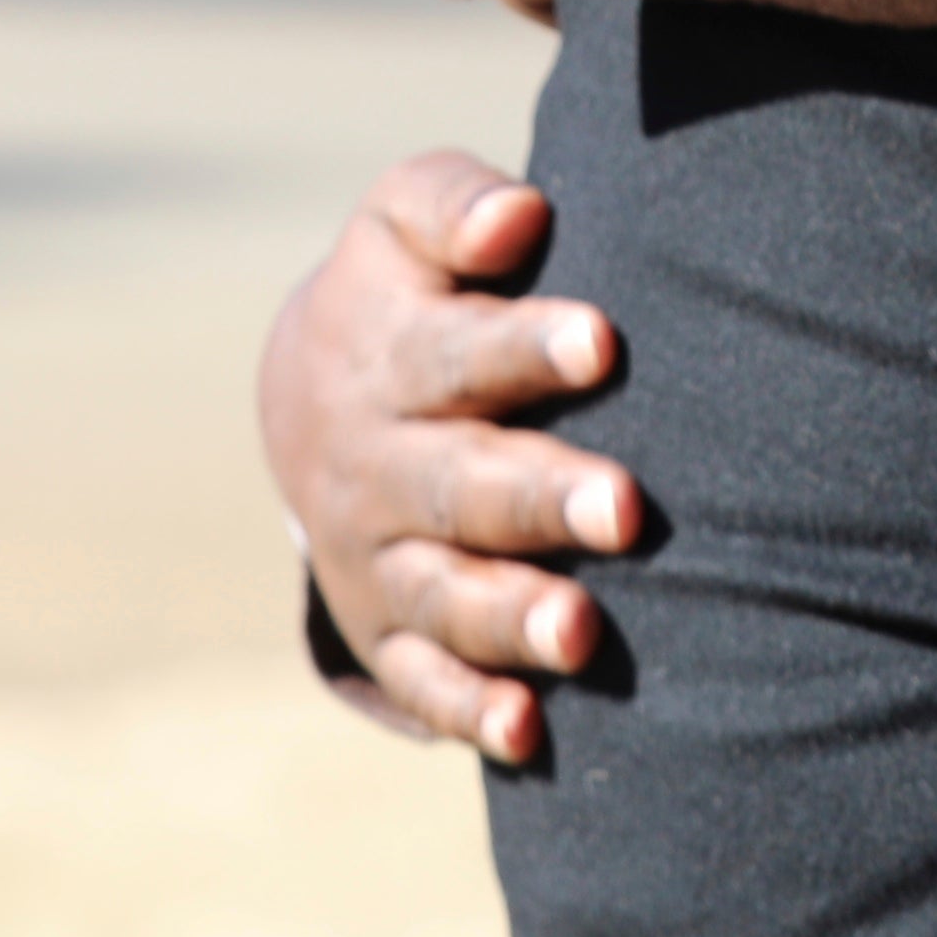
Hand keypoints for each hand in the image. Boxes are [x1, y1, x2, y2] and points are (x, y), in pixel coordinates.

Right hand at [256, 148, 648, 763]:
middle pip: (459, 485)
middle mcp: (376, 467)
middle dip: (541, 497)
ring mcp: (379, 559)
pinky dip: (468, 710)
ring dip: (512, 619)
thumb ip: (456, 206)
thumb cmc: (410, 292)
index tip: (601, 340)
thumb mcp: (404, 221)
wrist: (311, 400)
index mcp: (387, 357)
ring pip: (444, 596)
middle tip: (624, 504)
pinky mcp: (388, 632)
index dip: (525, 347)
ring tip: (582, 632)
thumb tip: (517, 216)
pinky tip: (525, 730)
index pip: (456, 351)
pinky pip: (423, 681)